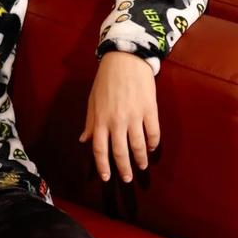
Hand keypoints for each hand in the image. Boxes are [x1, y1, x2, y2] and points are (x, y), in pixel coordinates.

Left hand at [78, 50, 159, 182]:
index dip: (103, 166)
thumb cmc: (106, 81)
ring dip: (140, 160)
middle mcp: (116, 121)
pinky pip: (153, 133)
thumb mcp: (93, 102)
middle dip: (124, 169)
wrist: (125, 59)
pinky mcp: (150, 110)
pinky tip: (151, 148)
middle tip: (127, 178)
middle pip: (120, 152)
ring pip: (138, 146)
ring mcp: (134, 116)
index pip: (100, 150)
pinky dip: (153, 144)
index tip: (106, 177)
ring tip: (141, 166)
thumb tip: (84, 140)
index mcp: (100, 120)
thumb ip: (90, 123)